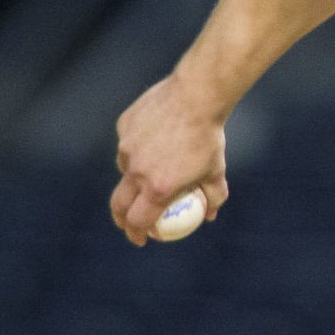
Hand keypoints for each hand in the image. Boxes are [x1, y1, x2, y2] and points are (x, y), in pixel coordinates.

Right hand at [108, 74, 228, 245]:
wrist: (196, 95)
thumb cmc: (209, 136)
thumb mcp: (216, 170)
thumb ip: (213, 196)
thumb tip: (209, 214)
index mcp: (158, 187)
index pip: (139, 221)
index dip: (137, 234)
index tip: (142, 238)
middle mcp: (137, 171)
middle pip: (118, 204)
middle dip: (121, 218)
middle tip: (130, 220)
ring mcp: (126, 148)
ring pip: (125, 168)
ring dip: (136, 175)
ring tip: (159, 163)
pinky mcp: (123, 127)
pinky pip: (128, 143)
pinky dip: (139, 146)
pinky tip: (157, 135)